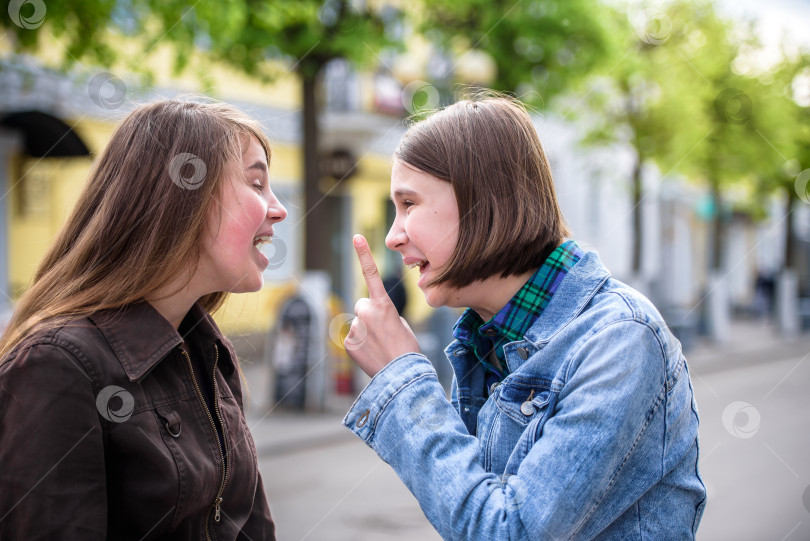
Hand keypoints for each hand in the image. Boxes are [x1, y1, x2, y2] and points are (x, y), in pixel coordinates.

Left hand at [345, 234, 420, 376]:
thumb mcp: (400, 325)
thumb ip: (383, 315)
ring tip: (379, 346)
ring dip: (366, 333)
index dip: (364, 255)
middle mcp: (366, 312)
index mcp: (384, 305)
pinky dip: (360, 345)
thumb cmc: (406, 349)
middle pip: (362, 306)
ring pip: (358, 324)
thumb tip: (371, 320)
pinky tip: (371, 354)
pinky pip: (353, 338)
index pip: (371, 274)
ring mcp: (356, 327)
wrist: (402, 375)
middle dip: (369, 316)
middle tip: (383, 333)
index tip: (357, 237)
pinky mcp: (348, 342)